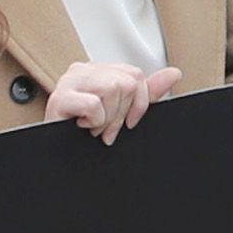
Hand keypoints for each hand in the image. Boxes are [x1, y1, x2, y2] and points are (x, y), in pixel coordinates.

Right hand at [41, 58, 172, 140]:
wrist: (59, 161)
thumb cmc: (86, 135)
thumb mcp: (120, 113)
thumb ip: (145, 93)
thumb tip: (173, 73)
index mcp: (97, 71)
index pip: (135, 74)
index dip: (138, 104)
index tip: (127, 122)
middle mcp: (81, 71)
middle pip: (126, 82)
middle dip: (121, 114)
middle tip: (105, 127)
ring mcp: (68, 82)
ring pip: (112, 89)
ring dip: (107, 119)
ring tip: (92, 126)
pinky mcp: (58, 99)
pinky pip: (94, 105)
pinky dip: (94, 123)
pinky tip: (81, 126)